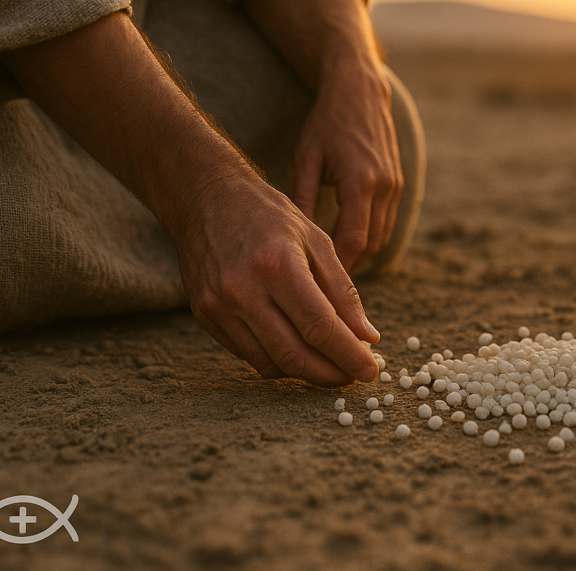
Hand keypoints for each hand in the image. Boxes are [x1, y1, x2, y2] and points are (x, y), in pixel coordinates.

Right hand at [177, 173, 380, 385]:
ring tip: (330, 366)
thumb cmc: (269, 215)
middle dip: (331, 374)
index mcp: (278, 265)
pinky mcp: (204, 315)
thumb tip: (368, 337)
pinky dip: (278, 361)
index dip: (349, 356)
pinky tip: (297, 351)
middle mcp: (243, 289)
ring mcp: (218, 305)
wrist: (206, 198)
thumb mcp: (316, 240)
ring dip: (306, 373)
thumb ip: (343, 292)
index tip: (371, 371)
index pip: (320, 327)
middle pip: (295, 354)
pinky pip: (248, 355)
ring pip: (270, 362)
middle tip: (353, 376)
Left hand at [243, 0, 403, 272]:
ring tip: (333, 272)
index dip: (338, 268)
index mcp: (360, 181)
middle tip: (323, 288)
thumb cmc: (326, 125)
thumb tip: (294, 244)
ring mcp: (396, 185)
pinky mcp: (399, 184)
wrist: (361, 92)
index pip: (353, 239)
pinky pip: (386, 223)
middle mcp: (384, 186)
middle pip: (371, 245)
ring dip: (360, 256)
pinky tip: (347, 248)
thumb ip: (303, 200)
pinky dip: (369, 239)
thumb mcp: (306, 160)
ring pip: (382, 237)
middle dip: (350, 269)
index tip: (316, 284)